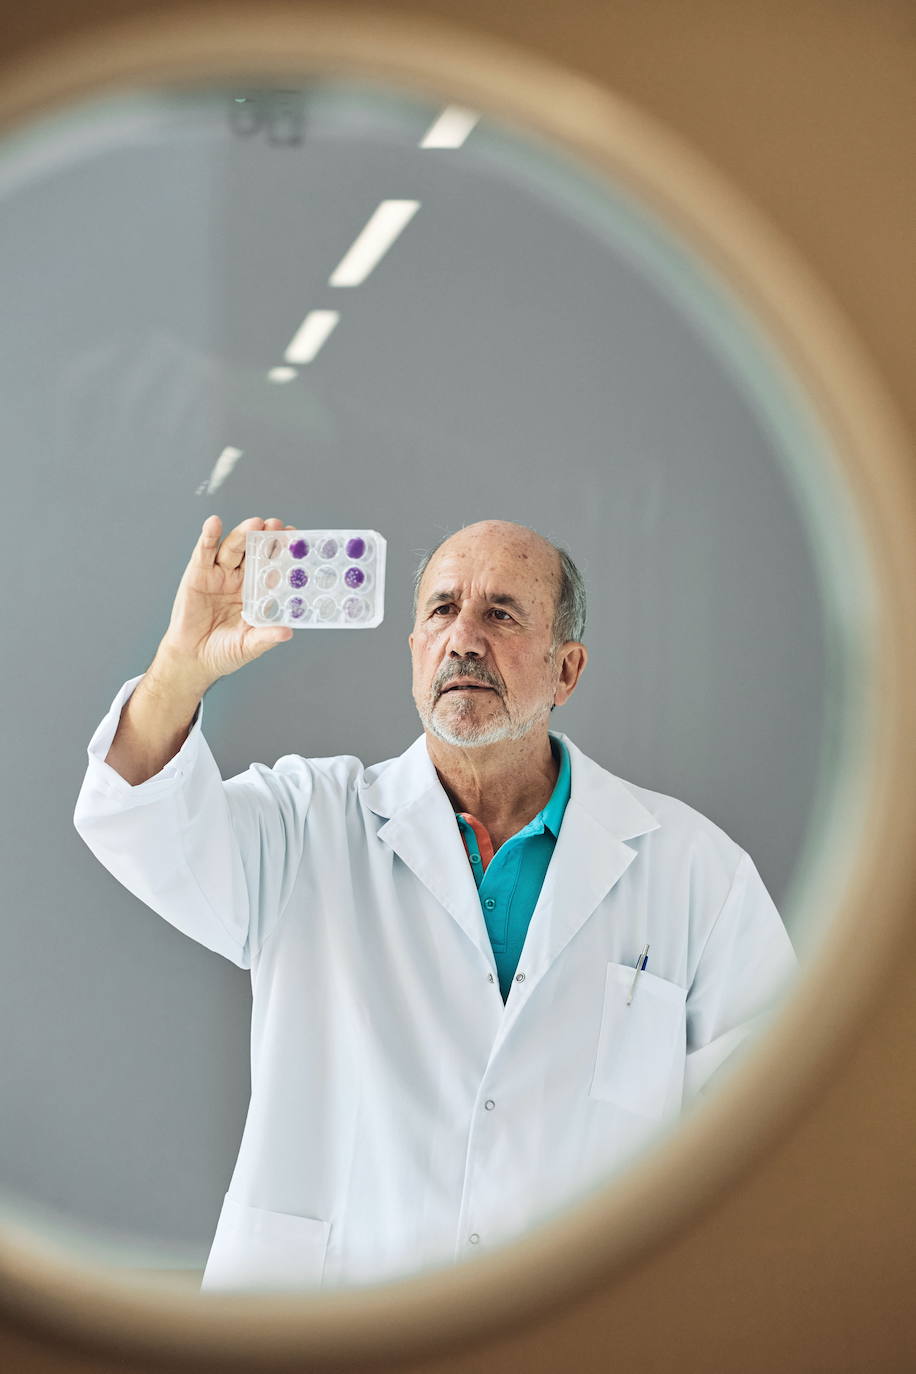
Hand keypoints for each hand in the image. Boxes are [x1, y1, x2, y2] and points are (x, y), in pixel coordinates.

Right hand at [156, 515, 295, 685]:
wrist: (193, 660)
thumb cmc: (224, 653)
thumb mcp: (248, 646)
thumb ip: (266, 637)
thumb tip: (288, 632)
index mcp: (257, 593)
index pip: (273, 568)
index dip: (283, 553)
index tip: (296, 539)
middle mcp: (240, 580)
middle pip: (255, 552)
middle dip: (266, 537)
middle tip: (277, 525)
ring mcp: (219, 575)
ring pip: (233, 549)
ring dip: (243, 534)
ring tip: (254, 524)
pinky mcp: (197, 574)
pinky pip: (204, 552)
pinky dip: (208, 536)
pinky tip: (214, 523)